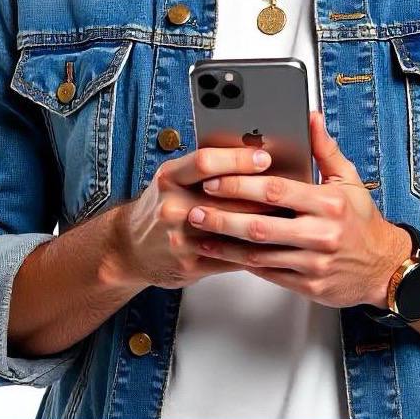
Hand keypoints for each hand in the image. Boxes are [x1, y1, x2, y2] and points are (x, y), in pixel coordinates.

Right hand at [109, 144, 282, 290]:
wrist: (129, 248)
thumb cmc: (160, 206)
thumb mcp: (172, 179)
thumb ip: (204, 169)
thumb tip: (250, 154)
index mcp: (169, 178)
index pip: (206, 162)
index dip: (238, 158)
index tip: (264, 157)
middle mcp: (172, 206)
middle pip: (227, 197)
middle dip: (262, 194)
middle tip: (290, 187)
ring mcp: (180, 238)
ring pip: (234, 228)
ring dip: (265, 222)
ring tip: (289, 213)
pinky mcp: (190, 264)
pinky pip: (231, 256)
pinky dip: (255, 248)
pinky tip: (273, 241)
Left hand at [183, 110, 410, 308]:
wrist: (384, 267)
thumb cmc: (363, 221)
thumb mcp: (348, 179)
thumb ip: (324, 149)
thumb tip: (310, 117)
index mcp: (328, 203)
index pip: (276, 191)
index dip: (242, 185)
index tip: (216, 179)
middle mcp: (321, 234)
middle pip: (262, 225)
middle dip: (224, 216)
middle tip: (196, 208)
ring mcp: (314, 263)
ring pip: (260, 254)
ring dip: (226, 244)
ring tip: (201, 233)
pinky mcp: (309, 285)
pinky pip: (269, 273)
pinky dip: (243, 263)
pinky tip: (225, 253)